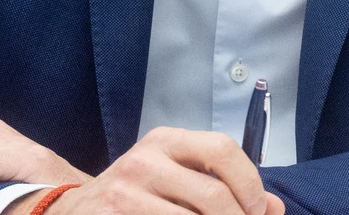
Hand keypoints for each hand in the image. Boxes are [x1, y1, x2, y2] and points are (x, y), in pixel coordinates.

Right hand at [50, 128, 284, 214]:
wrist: (72, 211)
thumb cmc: (136, 193)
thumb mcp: (177, 177)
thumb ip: (225, 186)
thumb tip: (275, 208)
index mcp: (166, 141)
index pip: (223, 150)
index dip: (250, 185)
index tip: (259, 211)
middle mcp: (143, 161)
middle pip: (212, 196)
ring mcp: (124, 194)